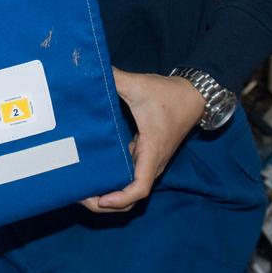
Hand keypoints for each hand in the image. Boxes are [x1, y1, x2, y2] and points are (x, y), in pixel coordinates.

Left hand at [80, 68, 204, 212]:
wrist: (193, 96)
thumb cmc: (167, 94)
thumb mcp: (138, 84)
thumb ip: (114, 78)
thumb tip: (89, 69)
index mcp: (152, 151)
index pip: (139, 187)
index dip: (120, 198)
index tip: (100, 200)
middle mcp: (151, 163)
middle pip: (131, 197)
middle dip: (106, 203)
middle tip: (78, 196)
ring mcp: (148, 162)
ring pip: (129, 190)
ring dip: (108, 195)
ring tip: (80, 190)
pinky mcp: (144, 156)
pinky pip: (128, 178)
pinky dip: (112, 184)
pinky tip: (91, 176)